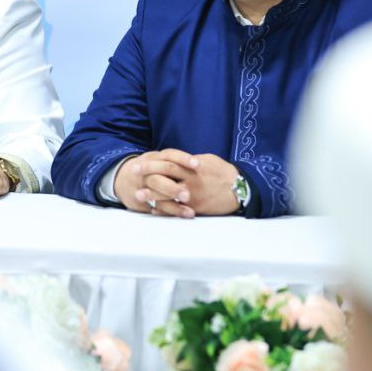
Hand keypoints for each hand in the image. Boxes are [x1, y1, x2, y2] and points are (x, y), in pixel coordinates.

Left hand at [115, 150, 240, 217]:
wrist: (239, 189)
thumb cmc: (223, 172)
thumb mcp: (206, 160)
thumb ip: (189, 162)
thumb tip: (176, 161)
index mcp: (192, 166)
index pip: (167, 161)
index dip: (151, 162)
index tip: (137, 162)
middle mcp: (190, 179)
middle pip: (164, 174)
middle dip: (147, 173)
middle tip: (132, 173)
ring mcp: (192, 194)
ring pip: (167, 194)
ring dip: (151, 194)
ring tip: (138, 195)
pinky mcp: (196, 207)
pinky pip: (177, 209)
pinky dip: (165, 210)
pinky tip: (153, 209)